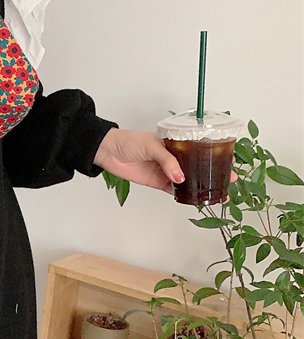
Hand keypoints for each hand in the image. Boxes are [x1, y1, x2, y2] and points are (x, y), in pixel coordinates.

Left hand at [93, 128, 237, 194]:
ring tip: (217, 191)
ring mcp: (166, 170)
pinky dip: (184, 194)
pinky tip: (195, 198)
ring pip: (188, 179)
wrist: (108, 152)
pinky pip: (173, 190)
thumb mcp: (151, 145)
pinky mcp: (157, 182)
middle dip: (213, 171)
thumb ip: (167, 160)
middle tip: (230, 178)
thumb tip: (181, 177)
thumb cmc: (128, 141)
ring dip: (201, 185)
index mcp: (175, 143)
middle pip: (197, 165)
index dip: (214, 153)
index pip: (199, 147)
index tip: (229, 159)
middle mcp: (173, 157)